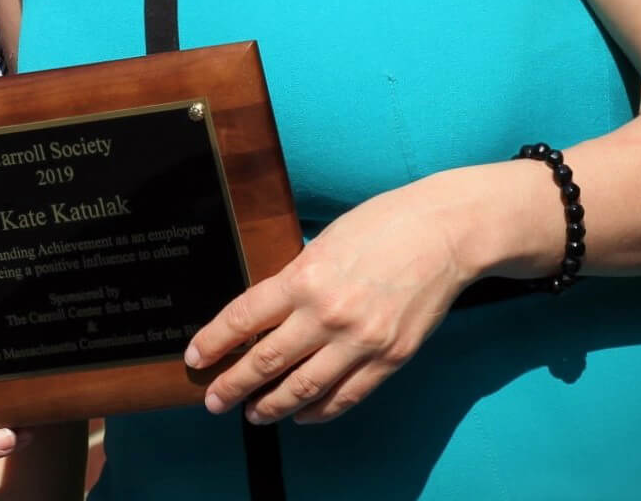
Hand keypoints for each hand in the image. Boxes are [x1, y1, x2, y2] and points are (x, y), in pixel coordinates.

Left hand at [184, 179, 477, 424]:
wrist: (444, 234)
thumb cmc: (381, 226)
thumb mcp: (322, 244)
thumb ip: (295, 280)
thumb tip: (265, 315)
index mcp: (304, 278)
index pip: (244, 318)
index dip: (214, 341)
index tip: (196, 357)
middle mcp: (327, 315)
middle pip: (267, 361)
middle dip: (234, 385)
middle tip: (214, 400)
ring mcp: (361, 341)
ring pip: (304, 388)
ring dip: (273, 406)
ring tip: (252, 414)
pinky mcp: (391, 358)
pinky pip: (347, 395)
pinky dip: (320, 411)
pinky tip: (301, 415)